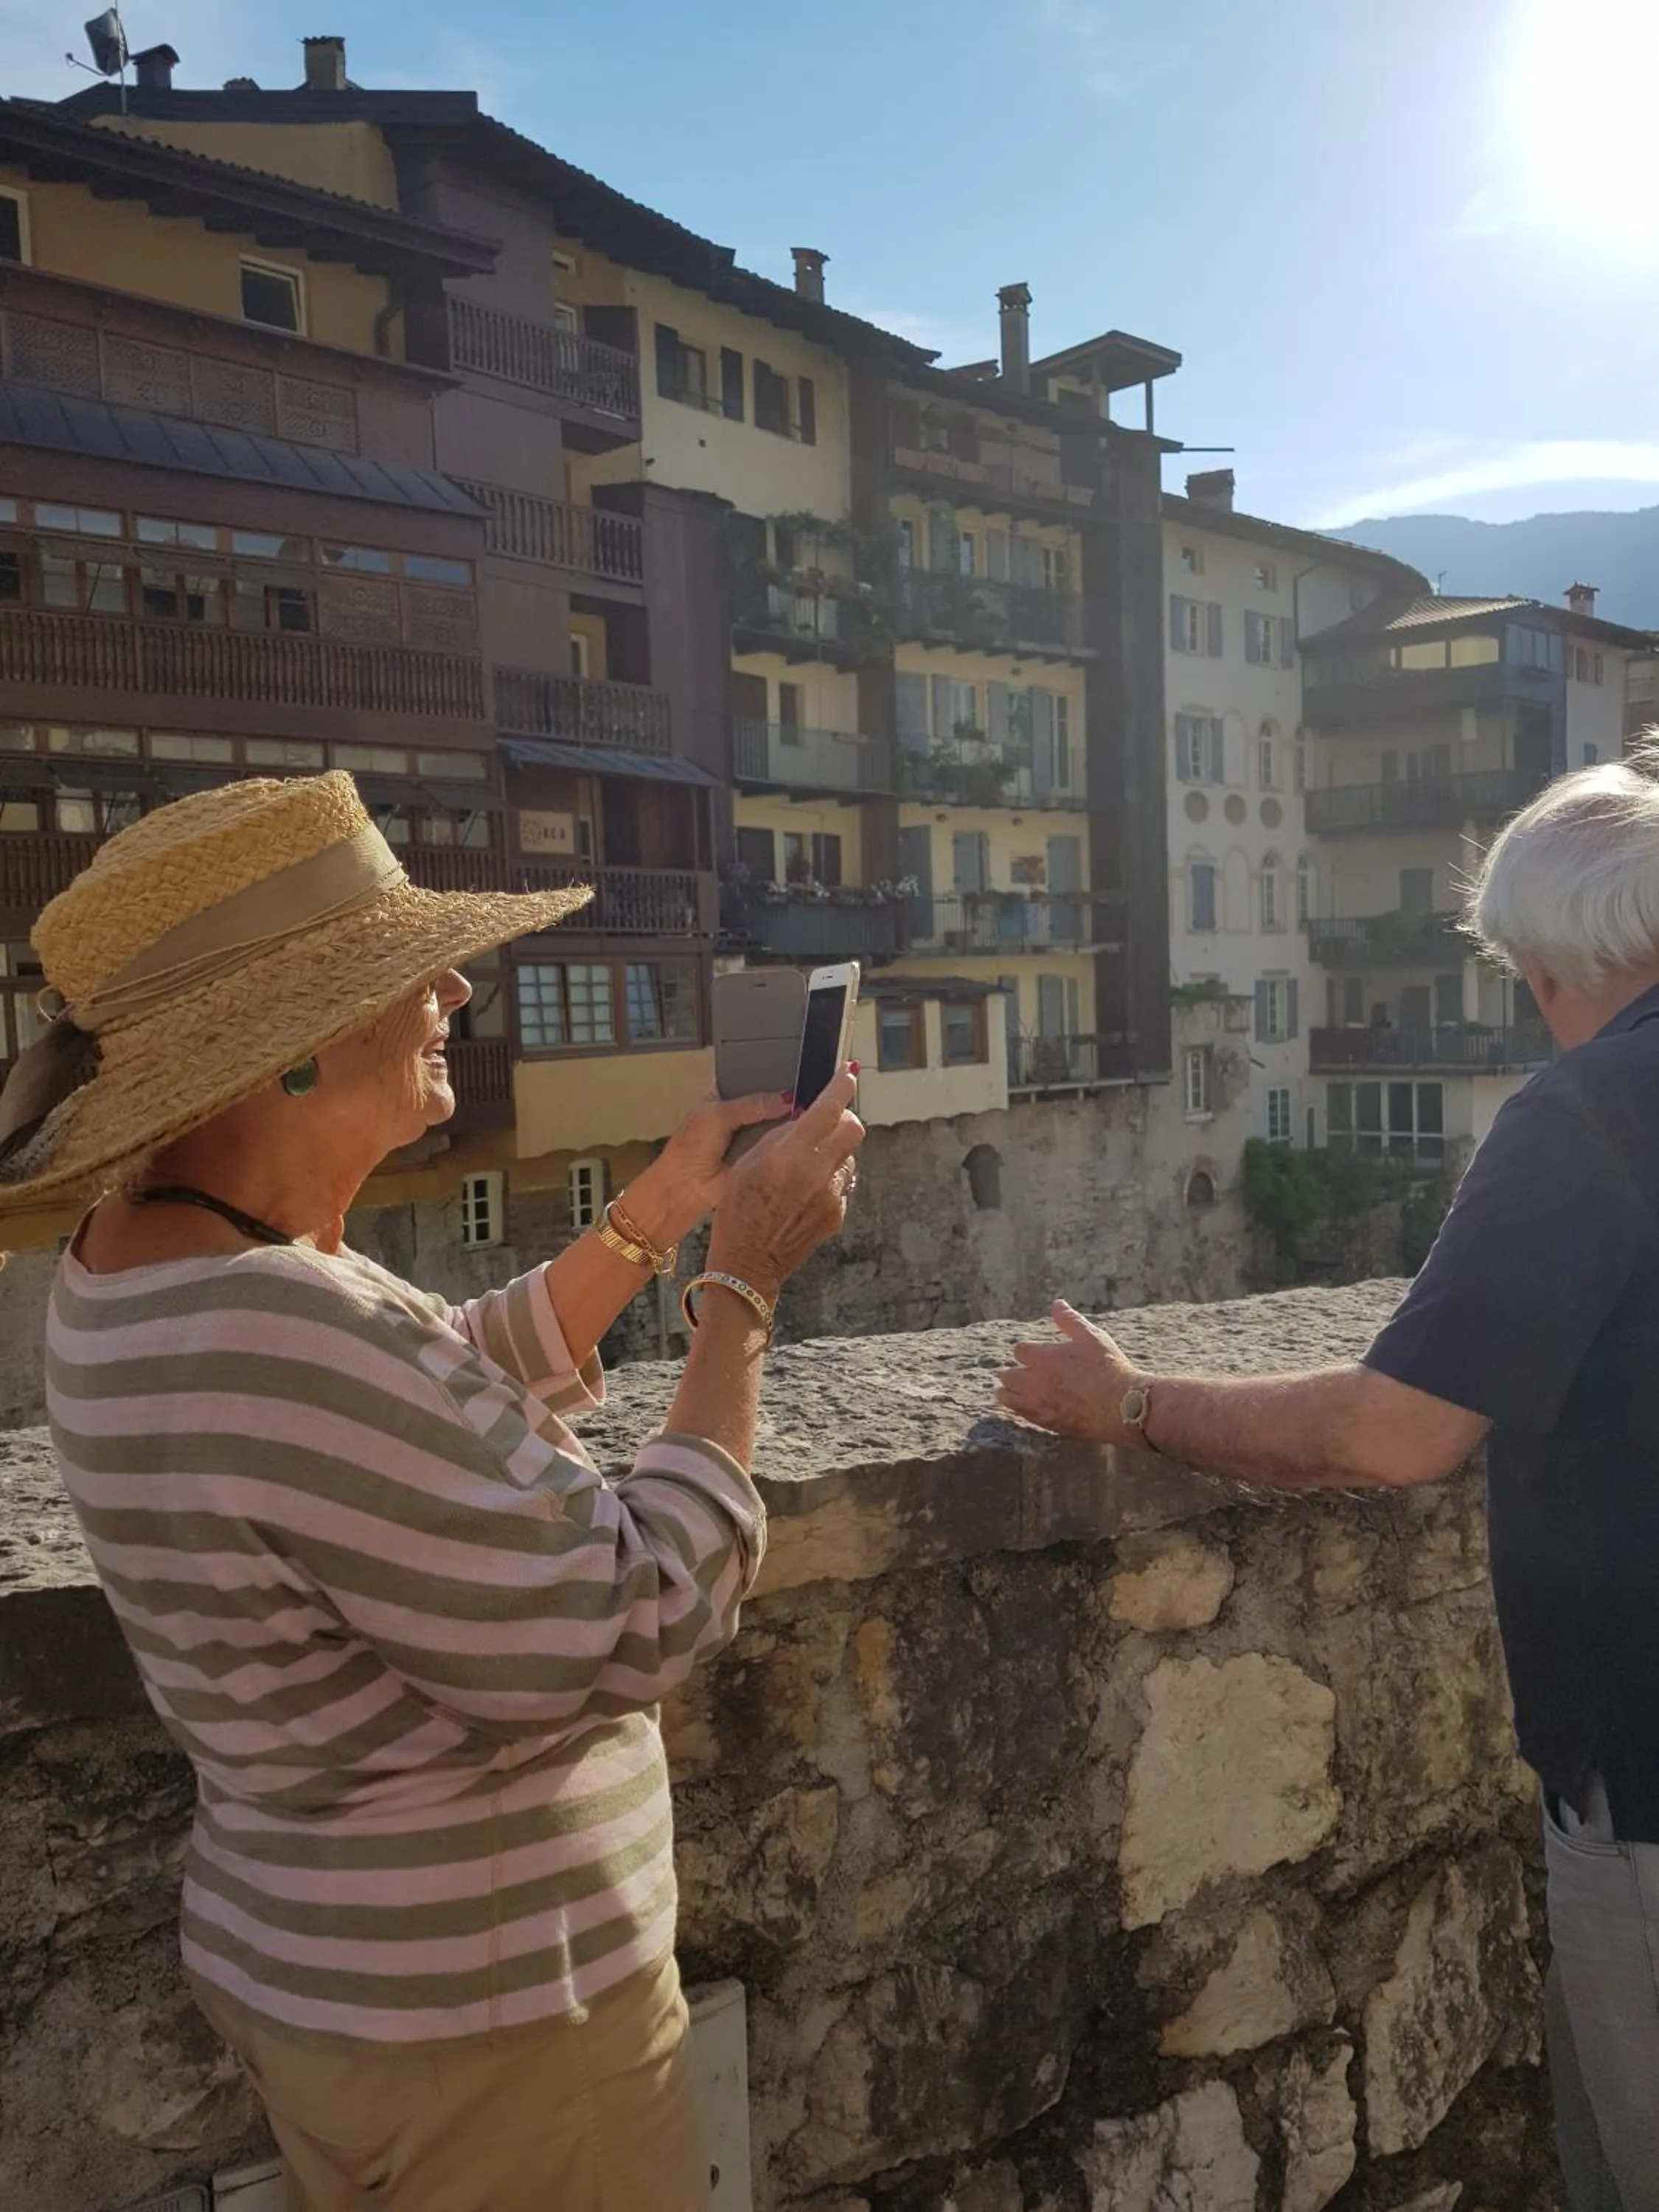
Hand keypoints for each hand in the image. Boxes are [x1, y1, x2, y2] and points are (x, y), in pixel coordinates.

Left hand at [620, 1088, 790, 1249]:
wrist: (687, 1188)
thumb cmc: (690, 1149)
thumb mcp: (718, 1115)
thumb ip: (751, 1104)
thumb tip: (786, 1099)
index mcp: (722, 1095)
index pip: (750, 1078)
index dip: (767, 1075)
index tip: (787, 1072)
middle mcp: (738, 1113)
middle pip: (767, 1100)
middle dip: (780, 1100)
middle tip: (798, 1095)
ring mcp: (751, 1135)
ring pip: (776, 1123)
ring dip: (784, 1122)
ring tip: (800, 1114)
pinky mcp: (761, 1154)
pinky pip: (778, 1144)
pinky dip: (785, 1141)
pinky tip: (795, 1135)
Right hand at [707, 1067, 863, 1299]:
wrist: (747, 1262)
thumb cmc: (738, 1210)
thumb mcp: (748, 1163)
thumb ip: (780, 1136)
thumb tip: (803, 1118)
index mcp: (793, 1155)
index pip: (829, 1107)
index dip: (842, 1084)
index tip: (849, 1072)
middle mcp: (819, 1173)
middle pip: (853, 1129)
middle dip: (845, 1118)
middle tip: (828, 1120)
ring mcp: (832, 1196)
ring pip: (849, 1157)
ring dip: (834, 1152)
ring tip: (806, 1165)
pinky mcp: (836, 1214)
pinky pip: (842, 1184)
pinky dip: (829, 1179)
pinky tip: (805, 1191)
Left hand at [996, 1301, 1144, 1443]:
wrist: (1122, 1407)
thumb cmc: (1108, 1367)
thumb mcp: (1091, 1336)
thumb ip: (1069, 1320)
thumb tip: (1056, 1303)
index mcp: (1042, 1357)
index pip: (1019, 1350)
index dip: (1029, 1350)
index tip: (1038, 1352)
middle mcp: (1034, 1381)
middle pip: (1007, 1375)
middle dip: (1015, 1371)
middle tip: (1023, 1371)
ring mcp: (1038, 1404)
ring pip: (1007, 1397)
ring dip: (1010, 1391)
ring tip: (1016, 1389)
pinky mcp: (1046, 1423)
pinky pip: (1022, 1415)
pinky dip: (1022, 1408)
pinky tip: (1031, 1406)